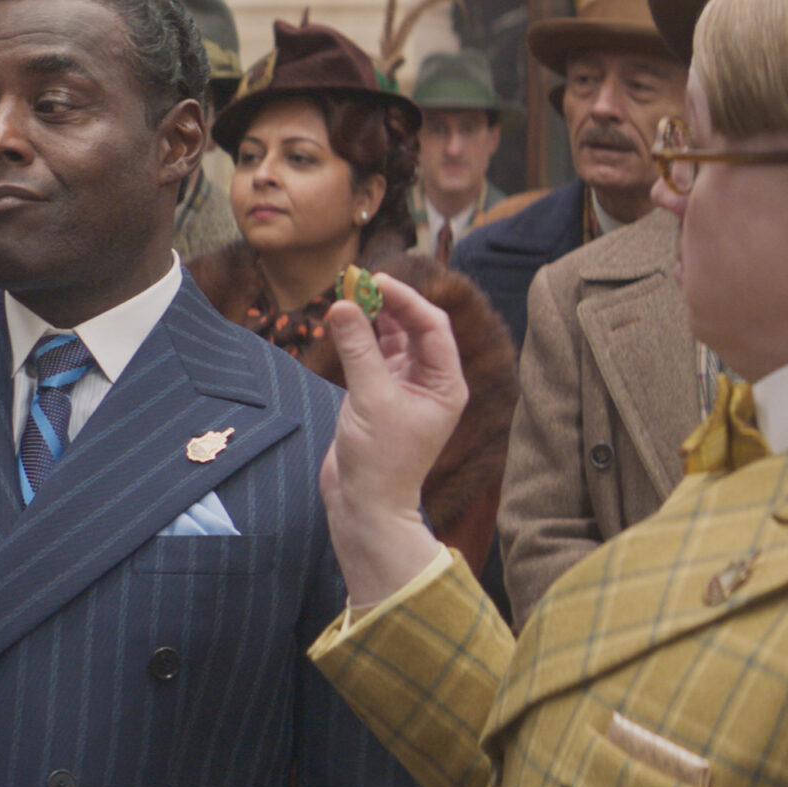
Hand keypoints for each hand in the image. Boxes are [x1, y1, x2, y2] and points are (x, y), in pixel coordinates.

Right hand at [317, 277, 461, 606]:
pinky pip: (374, 356)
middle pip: (414, 328)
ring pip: (392, 339)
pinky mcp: (380, 396)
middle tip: (358, 282)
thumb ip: (357, 349)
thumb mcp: (370, 399)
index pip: (433, 326)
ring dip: (372, 318)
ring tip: (348, 295)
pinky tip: (343, 322)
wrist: (365, 504)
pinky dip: (360, 338)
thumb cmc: (379, 460)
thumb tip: (341, 305)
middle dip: (389, 304)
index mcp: (446, 384)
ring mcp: (405, 388)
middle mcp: (431, 382)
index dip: (406, 300)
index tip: (376, 281)